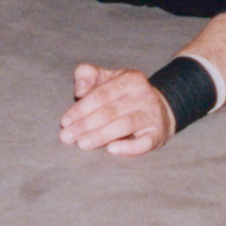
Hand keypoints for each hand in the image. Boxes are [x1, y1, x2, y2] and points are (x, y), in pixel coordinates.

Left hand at [57, 63, 172, 156]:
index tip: (65, 121)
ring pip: (125, 126)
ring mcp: (152, 115)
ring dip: (101, 136)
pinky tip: (111, 149)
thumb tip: (79, 91)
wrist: (160, 108)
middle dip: (86, 124)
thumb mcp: (107, 78)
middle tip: (67, 136)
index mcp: (131, 79)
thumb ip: (88, 76)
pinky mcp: (158, 134)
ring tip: (82, 143)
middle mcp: (144, 96)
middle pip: (111, 111)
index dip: (81, 108)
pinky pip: (144, 143)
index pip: (102, 94)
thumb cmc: (124, 94)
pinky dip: (128, 147)